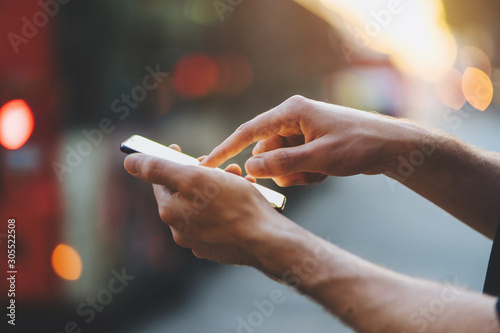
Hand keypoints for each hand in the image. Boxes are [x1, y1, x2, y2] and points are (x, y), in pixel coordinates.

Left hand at [123, 144, 285, 265]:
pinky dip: (228, 206)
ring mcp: (200, 241)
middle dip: (202, 174)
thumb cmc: (235, 205)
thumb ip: (159, 169)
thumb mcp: (195, 177)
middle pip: (185, 192)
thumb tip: (129, 162)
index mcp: (170, 211)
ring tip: (238, 178)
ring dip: (218, 187)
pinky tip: (244, 198)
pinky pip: (218, 220)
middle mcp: (181, 230)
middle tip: (220, 166)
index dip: (170, 161)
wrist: (266, 240)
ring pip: (204, 205)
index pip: (161, 180)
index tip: (179, 148)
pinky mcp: (219, 247)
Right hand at [202, 95, 415, 185]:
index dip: (226, 149)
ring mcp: (301, 131)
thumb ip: (281, 164)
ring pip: (280, 162)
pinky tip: (325, 171)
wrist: (391, 146)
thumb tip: (250, 169)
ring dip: (295, 174)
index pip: (249, 131)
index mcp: (291, 112)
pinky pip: (294, 164)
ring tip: (320, 171)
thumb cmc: (359, 145)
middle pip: (266, 152)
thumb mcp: (319, 158)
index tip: (207, 164)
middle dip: (280, 170)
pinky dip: (305, 173)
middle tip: (304, 175)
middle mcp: (293, 118)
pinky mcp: (310, 142)